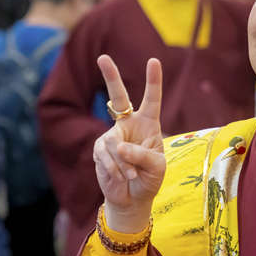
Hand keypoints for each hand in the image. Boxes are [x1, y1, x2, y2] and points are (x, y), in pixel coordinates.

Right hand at [94, 55, 165, 232]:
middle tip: (103, 57)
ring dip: (124, 163)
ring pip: (113, 142)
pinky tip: (122, 178)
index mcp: (148, 124)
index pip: (152, 100)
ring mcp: (112, 137)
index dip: (153, 81)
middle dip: (110, 77)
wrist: (132, 198)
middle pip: (118, 97)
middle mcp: (129, 125)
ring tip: (131, 175)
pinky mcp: (99, 150)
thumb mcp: (156, 167)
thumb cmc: (150, 179)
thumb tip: (118, 146)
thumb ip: (142, 155)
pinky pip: (105, 156)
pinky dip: (115, 169)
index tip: (153, 61)